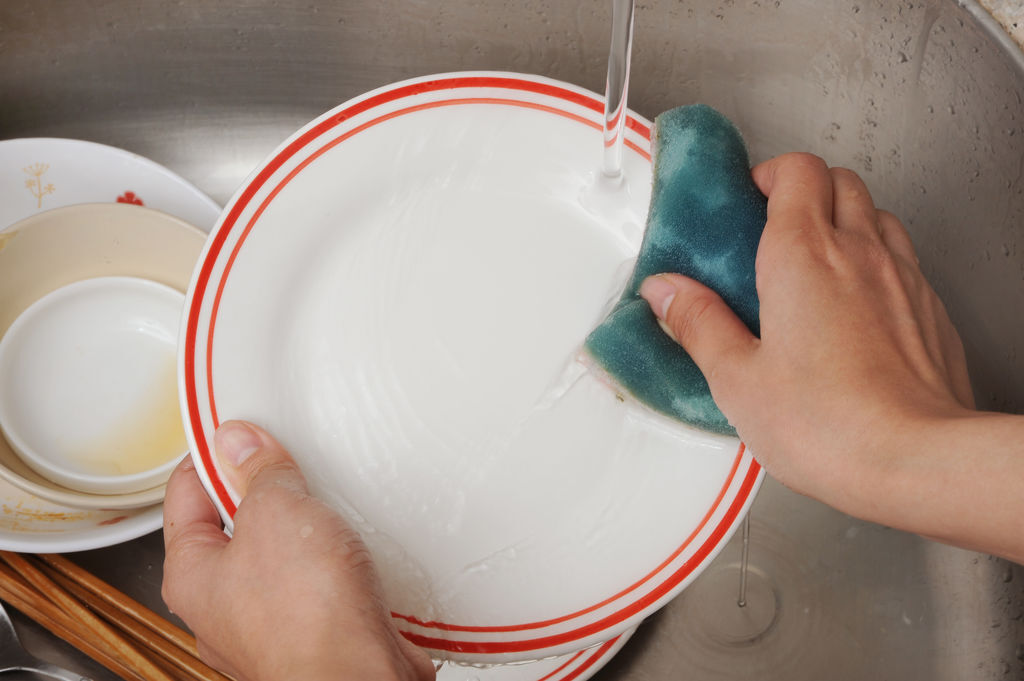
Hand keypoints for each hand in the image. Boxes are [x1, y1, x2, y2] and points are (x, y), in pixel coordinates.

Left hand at [162, 420, 435, 680]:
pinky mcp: (318, 632)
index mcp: (192, 575)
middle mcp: (224, 606)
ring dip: (311, 530)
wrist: (357, 677)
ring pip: (285, 555)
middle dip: (269, 492)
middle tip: (294, 467)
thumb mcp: (276, 512)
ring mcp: (271, 623)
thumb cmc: (306, 618)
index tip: (239, 430)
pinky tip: (359, 549)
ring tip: (333, 509)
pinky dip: (341, 562)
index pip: (185, 495)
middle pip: (237, 525)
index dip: (212, 455)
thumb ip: (256, 472)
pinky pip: (323, 583)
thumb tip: (237, 442)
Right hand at [638, 153, 994, 539]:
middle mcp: (860, 253)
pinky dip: (875, 261)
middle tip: (772, 226)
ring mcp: (903, 277)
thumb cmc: (831, 424)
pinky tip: (856, 303)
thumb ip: (698, 325)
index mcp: (803, 256)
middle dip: (804, 189)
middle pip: (839, 180)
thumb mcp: (737, 379)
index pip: (796, 171)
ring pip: (876, 214)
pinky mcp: (930, 309)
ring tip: (815, 262)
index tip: (746, 200)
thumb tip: (666, 293)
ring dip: (844, 220)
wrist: (918, 460)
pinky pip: (902, 259)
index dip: (769, 174)